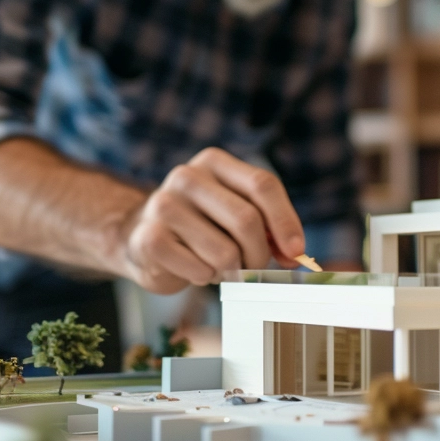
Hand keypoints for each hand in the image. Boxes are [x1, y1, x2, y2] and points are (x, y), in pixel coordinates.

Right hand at [115, 148, 305, 292]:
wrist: (144, 241)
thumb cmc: (202, 227)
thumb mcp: (235, 213)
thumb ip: (268, 226)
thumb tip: (294, 253)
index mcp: (214, 162)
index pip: (262, 184)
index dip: (285, 221)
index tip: (295, 251)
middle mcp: (186, 176)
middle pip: (247, 219)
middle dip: (259, 254)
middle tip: (253, 267)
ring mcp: (163, 205)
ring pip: (225, 251)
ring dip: (231, 270)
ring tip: (218, 265)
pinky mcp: (149, 238)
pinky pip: (199, 269)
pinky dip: (206, 278)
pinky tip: (196, 270)